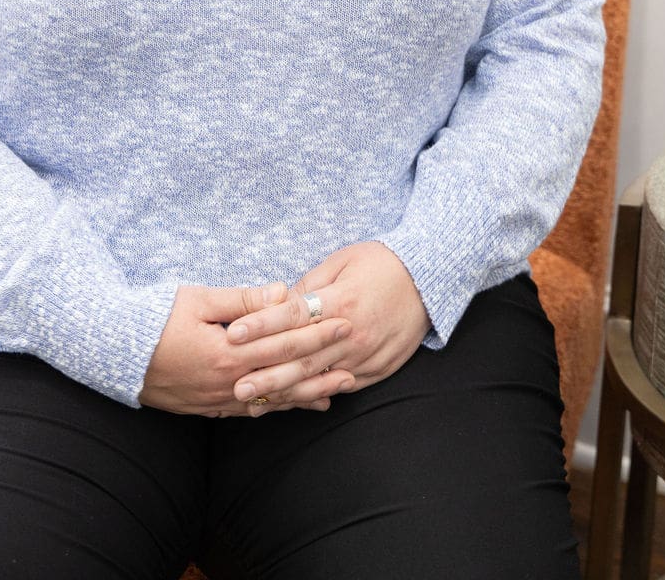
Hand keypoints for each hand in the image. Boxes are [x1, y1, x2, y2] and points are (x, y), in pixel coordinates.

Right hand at [139, 282, 355, 416]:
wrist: (110, 350)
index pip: (283, 343)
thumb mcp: (198, 298)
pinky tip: (291, 406)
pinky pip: (248, 411)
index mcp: (227, 353)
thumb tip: (282, 293)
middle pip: (284, 375)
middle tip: (355, 361)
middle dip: (320, 366)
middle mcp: (225, 383)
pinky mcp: (205, 407)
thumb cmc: (153, 317)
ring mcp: (215, 399)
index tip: (344, 323)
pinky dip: (275, 408)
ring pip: (270, 400)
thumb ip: (244, 300)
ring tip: (335, 390)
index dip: (316, 333)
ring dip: (304, 394)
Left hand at [225, 242, 429, 409]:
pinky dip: (314, 397)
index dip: (262, 325)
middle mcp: (352, 333)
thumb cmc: (382, 263)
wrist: (430, 279)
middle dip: (265, 372)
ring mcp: (365, 356)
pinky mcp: (376, 371)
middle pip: (301, 357)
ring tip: (253, 403)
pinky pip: (340, 388)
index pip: (294, 316)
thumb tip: (278, 304)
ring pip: (317, 379)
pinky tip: (291, 403)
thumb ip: (311, 285)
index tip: (234, 334)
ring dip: (284, 392)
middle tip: (235, 384)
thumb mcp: (343, 261)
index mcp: (342, 300)